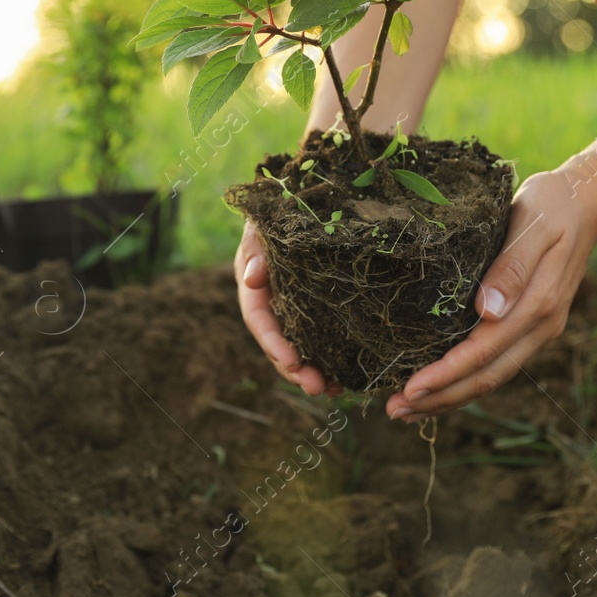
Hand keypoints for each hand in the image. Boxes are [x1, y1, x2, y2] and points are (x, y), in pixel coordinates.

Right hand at [234, 219, 335, 395]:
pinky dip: (330, 360)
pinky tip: (346, 379)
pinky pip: (319, 340)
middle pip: (278, 343)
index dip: (274, 343)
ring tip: (335, 392)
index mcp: (254, 286)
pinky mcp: (315, 310)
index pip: (259, 319)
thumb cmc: (278, 213)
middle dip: (295, 369)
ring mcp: (293, 309)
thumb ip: (255, 247)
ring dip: (312, 372)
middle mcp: (271, 304)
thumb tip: (251, 277)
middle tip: (317, 388)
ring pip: (298, 348)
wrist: (297, 205)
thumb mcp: (262, 225)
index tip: (292, 362)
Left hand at [385, 165, 596, 420]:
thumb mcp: (530, 224)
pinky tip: (440, 384)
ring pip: (492, 376)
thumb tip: (487, 311)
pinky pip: (497, 362)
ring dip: (451, 396)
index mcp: (538, 304)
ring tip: (409, 407)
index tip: (411, 388)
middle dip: (440, 398)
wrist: (585, 200)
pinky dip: (466, 379)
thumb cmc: (551, 205)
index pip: (484, 352)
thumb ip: (511, 267)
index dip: (446, 375)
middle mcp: (541, 325)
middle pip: (486, 377)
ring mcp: (539, 329)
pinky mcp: (531, 324)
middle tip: (395, 410)